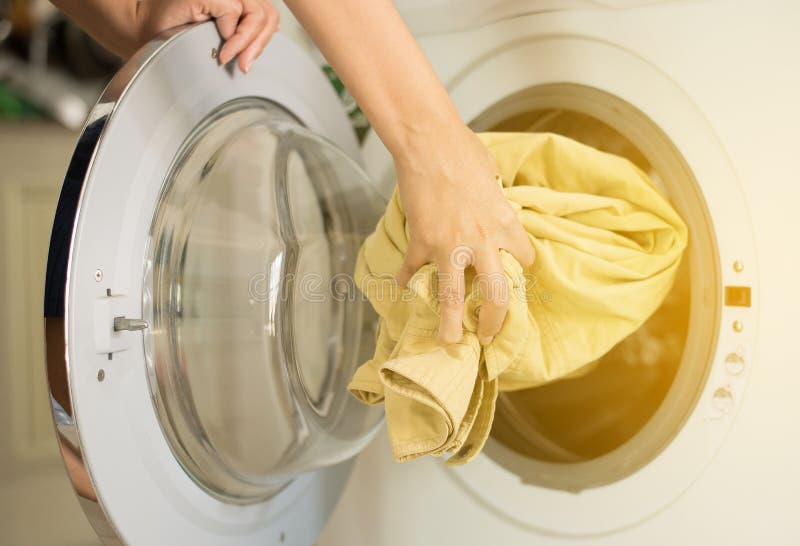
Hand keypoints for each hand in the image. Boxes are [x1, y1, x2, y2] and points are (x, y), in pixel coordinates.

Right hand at [135, 0, 278, 71]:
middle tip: (243, 65)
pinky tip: (220, 49)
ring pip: (256, 13)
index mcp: (238, 0)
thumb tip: (266, 42)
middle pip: (268, 15)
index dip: (264, 40)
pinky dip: (231, 35)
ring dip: (246, 41)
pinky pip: (233, 11)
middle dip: (259, 44)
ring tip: (230, 58)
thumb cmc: (178, 33)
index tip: (247, 62)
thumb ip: (243, 33)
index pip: (269, 16)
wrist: (144, 27)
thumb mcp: (220, 36)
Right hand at [393, 123, 535, 345]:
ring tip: (448, 341)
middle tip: (489, 335)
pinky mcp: (421, 242)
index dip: (522, 266)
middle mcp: (482, 242)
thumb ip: (493, 198)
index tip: (516, 272)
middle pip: (496, 295)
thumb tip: (491, 198)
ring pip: (453, 297)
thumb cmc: (464, 150)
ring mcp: (449, 246)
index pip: (525, 257)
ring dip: (450, 323)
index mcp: (505, 224)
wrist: (429, 142)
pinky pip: (413, 268)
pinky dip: (405, 277)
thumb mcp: (491, 177)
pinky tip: (401, 284)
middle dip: (494, 321)